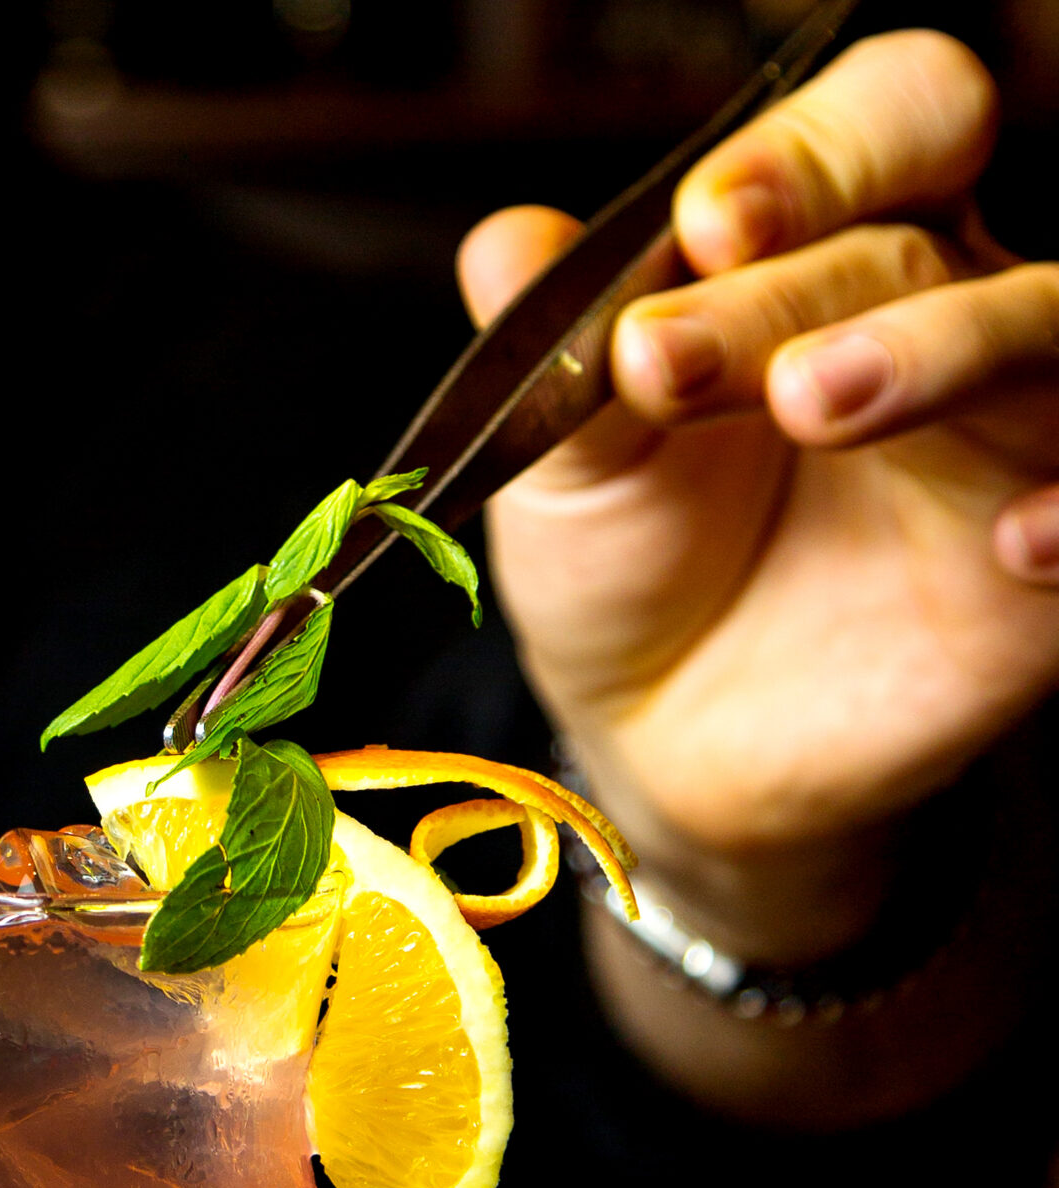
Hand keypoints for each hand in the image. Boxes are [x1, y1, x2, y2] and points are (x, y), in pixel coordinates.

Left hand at [462, 31, 1058, 961]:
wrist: (657, 739)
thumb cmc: (632, 560)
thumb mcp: (572, 461)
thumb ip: (559, 355)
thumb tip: (503, 248)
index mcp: (844, 246)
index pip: (888, 128)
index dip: (816, 154)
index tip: (705, 224)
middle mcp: (951, 314)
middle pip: (926, 240)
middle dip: (800, 284)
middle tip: (673, 360)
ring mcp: (1008, 439)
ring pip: (1047, 333)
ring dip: (942, 349)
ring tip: (812, 401)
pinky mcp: (1041, 579)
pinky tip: (1011, 544)